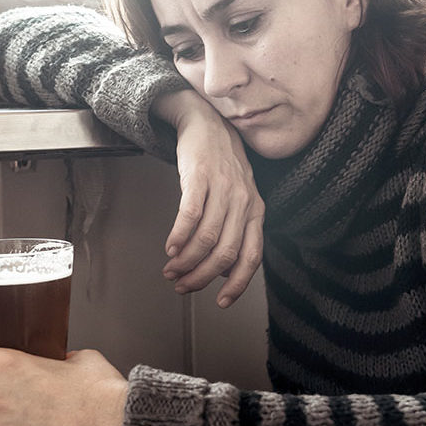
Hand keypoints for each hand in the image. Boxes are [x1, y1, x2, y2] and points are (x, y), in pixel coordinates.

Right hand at [153, 90, 264, 307]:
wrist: (207, 123)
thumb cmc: (222, 165)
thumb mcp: (239, 199)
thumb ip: (236, 232)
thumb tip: (224, 271)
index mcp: (255, 211)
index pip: (251, 257)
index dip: (236, 284)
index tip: (221, 302)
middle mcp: (243, 202)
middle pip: (224, 252)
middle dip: (201, 276)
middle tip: (182, 285)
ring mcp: (222, 188)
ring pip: (206, 238)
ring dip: (186, 261)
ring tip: (171, 270)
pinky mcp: (200, 176)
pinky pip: (190, 214)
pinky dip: (179, 236)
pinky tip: (169, 248)